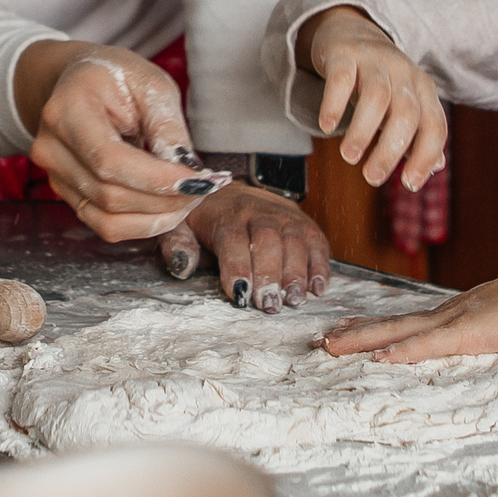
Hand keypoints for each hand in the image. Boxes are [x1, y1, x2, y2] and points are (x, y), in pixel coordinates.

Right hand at [19, 43, 226, 242]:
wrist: (80, 81)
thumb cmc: (117, 77)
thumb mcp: (151, 85)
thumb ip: (167, 128)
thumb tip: (187, 174)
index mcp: (67, 110)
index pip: (109, 160)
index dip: (156, 179)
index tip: (199, 179)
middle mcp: (51, 148)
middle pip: (110, 194)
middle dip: (165, 199)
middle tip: (205, 187)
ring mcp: (55, 176)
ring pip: (109, 219)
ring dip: (158, 217)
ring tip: (190, 196)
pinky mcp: (67, 195)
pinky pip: (105, 225)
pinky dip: (143, 223)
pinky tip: (168, 207)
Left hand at [162, 183, 331, 311]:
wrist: (229, 192)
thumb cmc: (204, 218)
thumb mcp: (180, 227)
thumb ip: (177, 245)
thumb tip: (182, 265)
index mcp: (225, 214)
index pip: (232, 239)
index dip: (237, 267)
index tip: (240, 294)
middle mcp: (258, 211)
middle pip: (268, 240)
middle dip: (270, 274)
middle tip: (269, 304)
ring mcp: (284, 215)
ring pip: (294, 241)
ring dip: (297, 273)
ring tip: (294, 300)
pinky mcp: (303, 222)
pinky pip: (316, 241)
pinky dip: (320, 265)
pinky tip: (318, 288)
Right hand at [298, 6, 448, 190]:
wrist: (351, 31)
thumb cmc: (380, 79)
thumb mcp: (404, 103)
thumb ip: (419, 134)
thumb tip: (436, 166)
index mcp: (423, 89)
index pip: (434, 126)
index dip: (425, 156)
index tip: (409, 184)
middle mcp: (404, 73)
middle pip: (405, 114)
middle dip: (390, 150)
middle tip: (372, 178)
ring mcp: (375, 61)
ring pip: (376, 96)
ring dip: (363, 130)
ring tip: (349, 156)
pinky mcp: (345, 54)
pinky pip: (341, 77)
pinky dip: (334, 103)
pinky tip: (327, 126)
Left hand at [322, 272, 497, 363]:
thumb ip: (483, 331)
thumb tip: (472, 339)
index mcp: (454, 316)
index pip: (404, 324)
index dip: (373, 328)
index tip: (344, 332)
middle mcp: (447, 315)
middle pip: (392, 325)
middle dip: (354, 334)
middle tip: (320, 342)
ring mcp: (456, 320)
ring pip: (400, 332)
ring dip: (363, 340)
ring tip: (331, 346)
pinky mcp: (471, 332)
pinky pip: (431, 345)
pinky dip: (404, 352)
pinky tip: (380, 359)